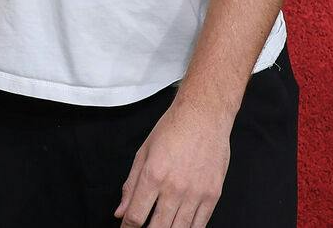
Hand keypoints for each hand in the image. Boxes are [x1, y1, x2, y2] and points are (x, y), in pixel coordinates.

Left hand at [114, 97, 231, 227]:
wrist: (203, 116)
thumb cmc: (172, 129)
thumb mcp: (143, 153)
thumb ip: (130, 185)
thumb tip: (120, 211)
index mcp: (153, 175)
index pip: (136, 215)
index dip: (127, 227)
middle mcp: (174, 188)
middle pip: (157, 227)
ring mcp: (196, 193)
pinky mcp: (213, 194)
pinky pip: (200, 223)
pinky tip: (180, 227)